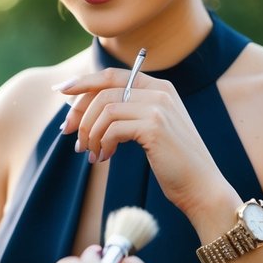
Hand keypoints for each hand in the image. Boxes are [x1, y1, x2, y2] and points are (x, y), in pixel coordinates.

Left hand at [59, 69, 227, 218]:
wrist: (202, 188)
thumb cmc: (173, 163)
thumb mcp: (150, 129)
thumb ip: (127, 113)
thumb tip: (82, 110)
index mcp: (159, 87)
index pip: (112, 75)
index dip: (83, 81)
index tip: (60, 91)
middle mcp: (160, 91)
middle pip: (103, 91)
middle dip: (79, 112)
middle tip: (70, 135)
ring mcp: (159, 107)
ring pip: (104, 110)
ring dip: (90, 133)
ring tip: (91, 153)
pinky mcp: (154, 127)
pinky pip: (112, 127)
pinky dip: (102, 143)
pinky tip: (104, 157)